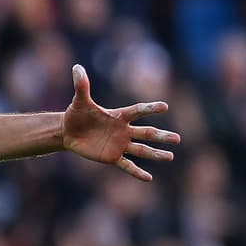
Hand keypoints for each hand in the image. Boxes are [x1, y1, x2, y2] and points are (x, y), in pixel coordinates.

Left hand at [61, 64, 179, 181]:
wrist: (68, 131)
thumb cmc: (77, 114)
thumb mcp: (79, 100)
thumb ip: (82, 85)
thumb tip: (76, 67)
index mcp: (119, 116)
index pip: (137, 111)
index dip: (150, 108)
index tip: (164, 106)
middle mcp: (124, 130)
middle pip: (146, 133)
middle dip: (161, 136)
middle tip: (177, 139)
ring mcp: (119, 145)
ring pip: (141, 150)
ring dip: (155, 153)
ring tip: (170, 156)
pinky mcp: (111, 157)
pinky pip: (127, 165)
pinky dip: (137, 172)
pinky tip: (149, 178)